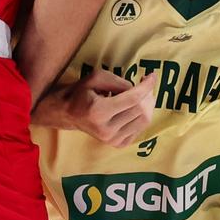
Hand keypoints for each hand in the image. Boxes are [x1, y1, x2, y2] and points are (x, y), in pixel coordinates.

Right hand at [35, 70, 156, 147]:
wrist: (67, 114)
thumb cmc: (81, 93)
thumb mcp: (96, 78)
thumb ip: (119, 81)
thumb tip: (139, 89)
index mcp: (99, 112)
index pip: (133, 98)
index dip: (146, 86)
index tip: (152, 75)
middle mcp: (106, 129)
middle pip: (140, 109)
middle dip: (147, 94)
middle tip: (145, 84)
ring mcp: (112, 140)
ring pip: (144, 120)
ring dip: (146, 104)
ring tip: (140, 95)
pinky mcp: (117, 144)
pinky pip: (140, 129)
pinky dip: (141, 116)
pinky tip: (133, 108)